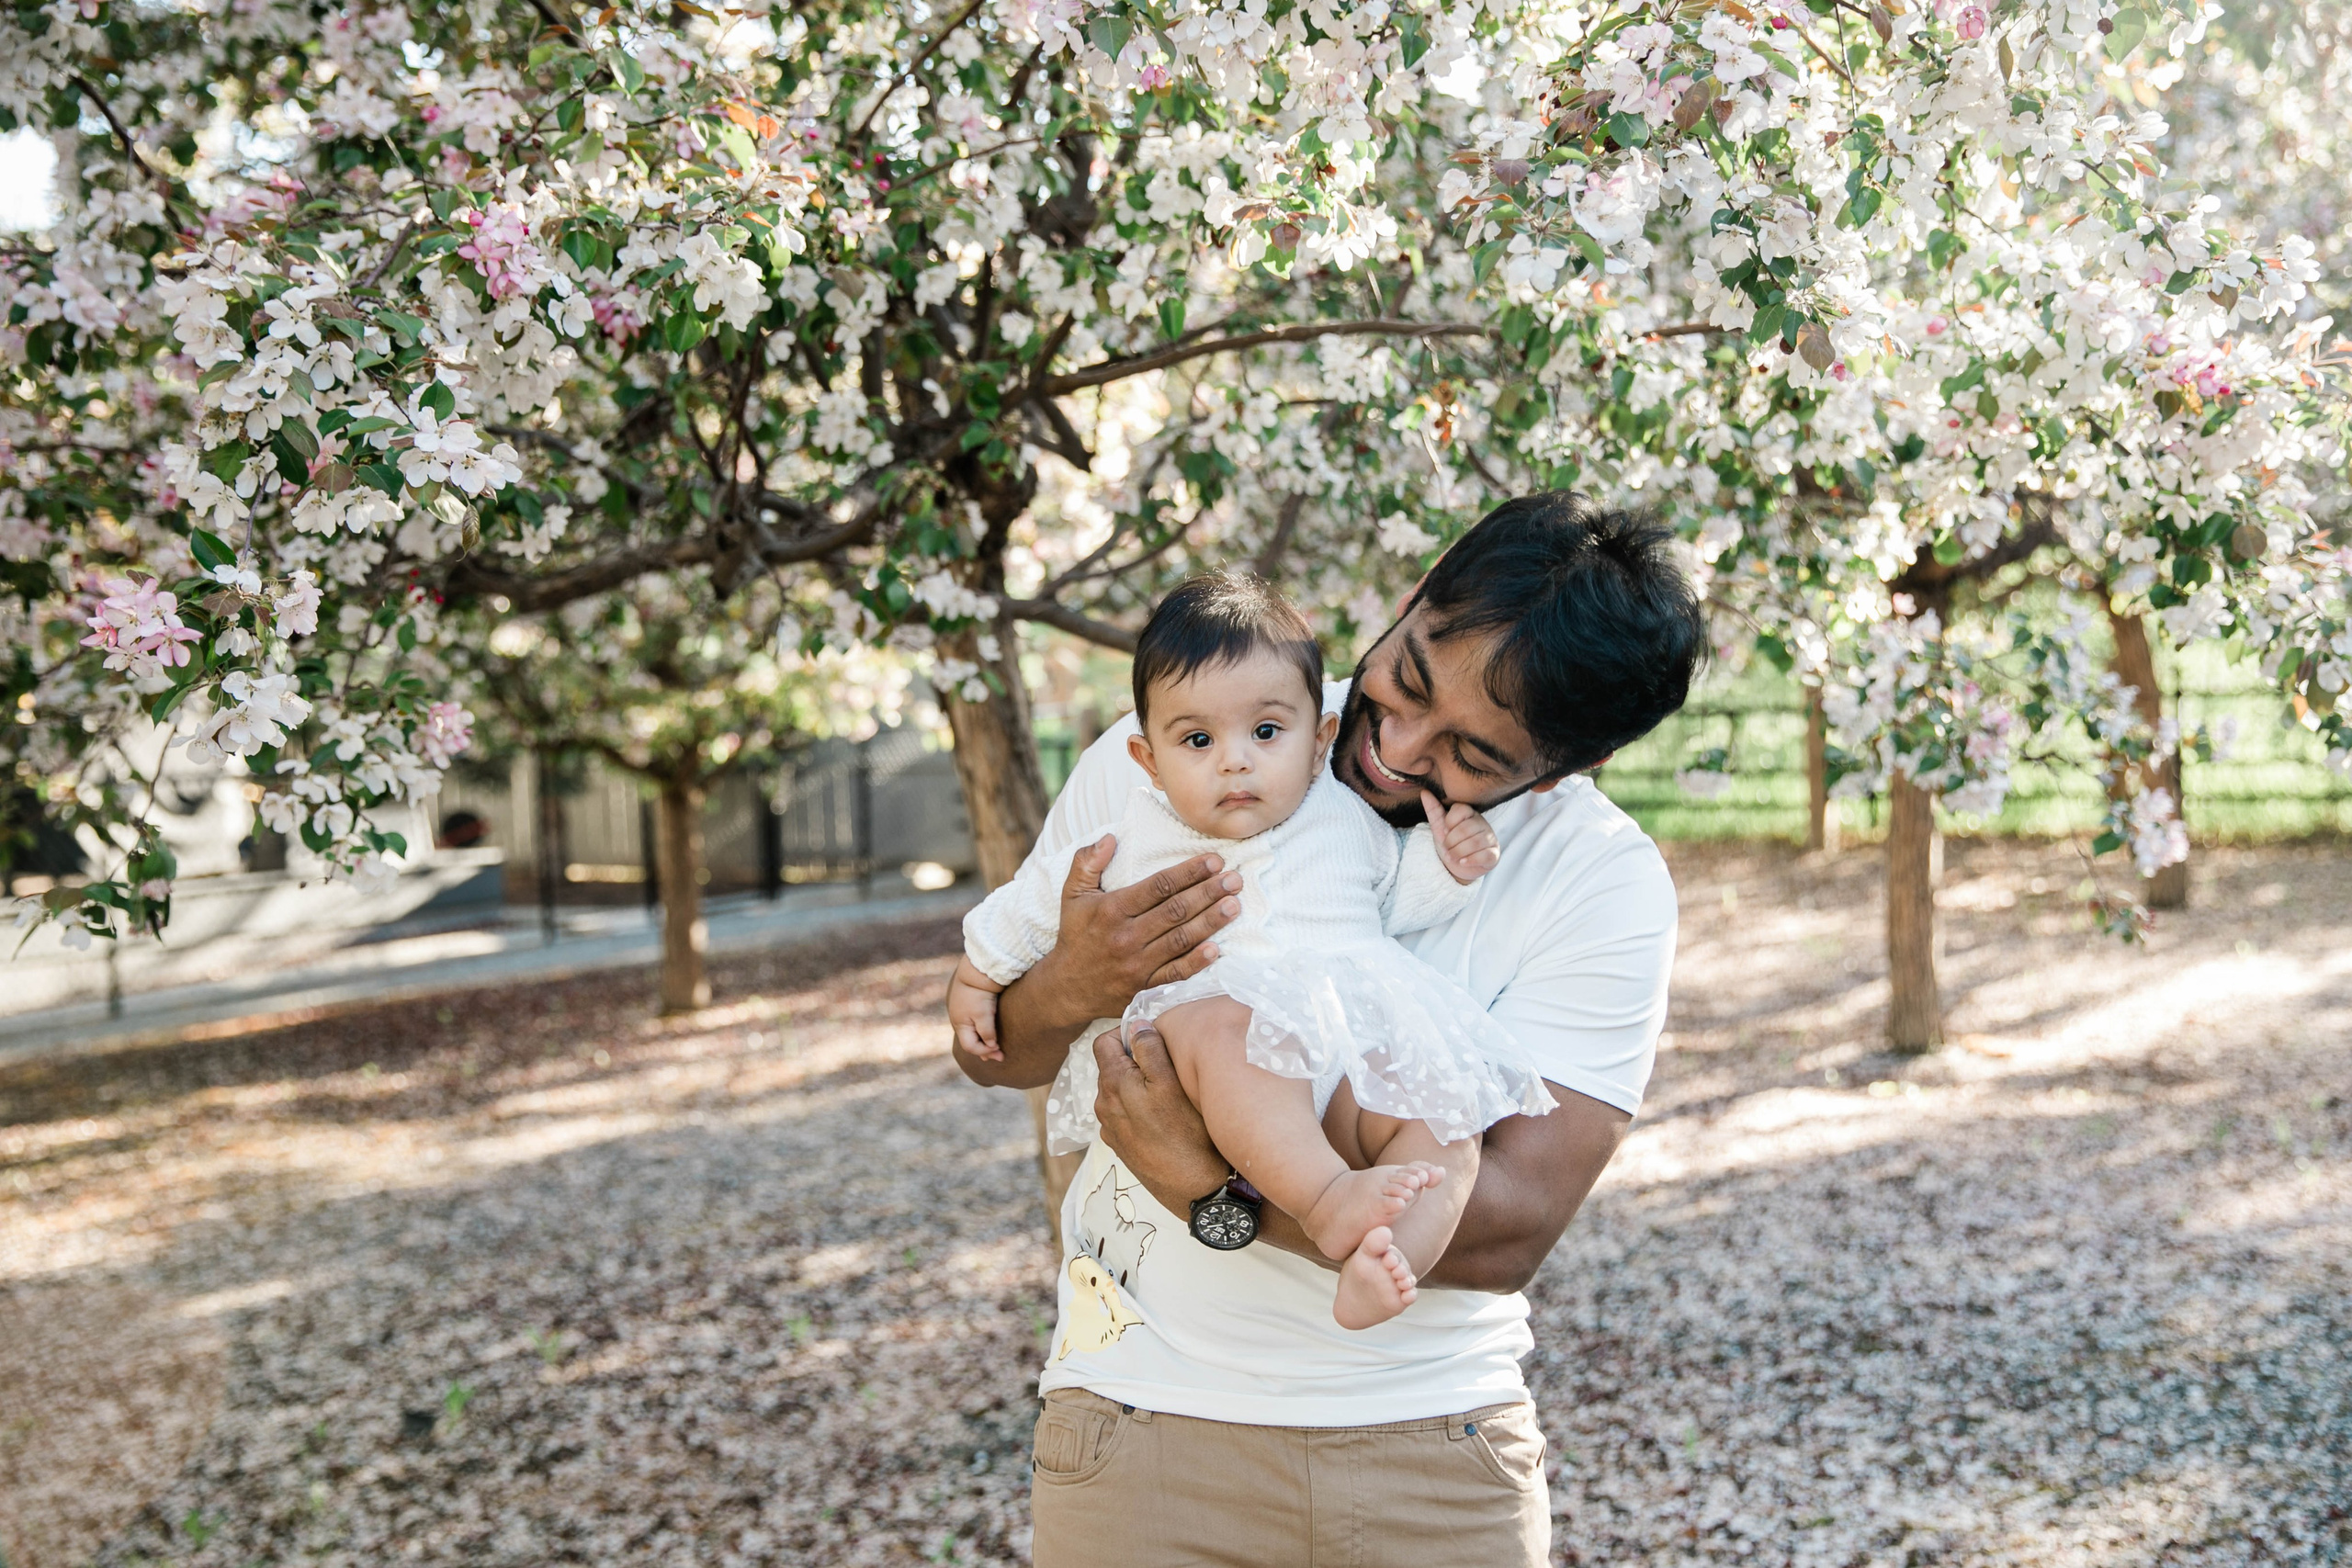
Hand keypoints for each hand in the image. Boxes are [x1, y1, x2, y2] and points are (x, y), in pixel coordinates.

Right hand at [946, 957, 1004, 1061]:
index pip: (970, 1047)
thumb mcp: (983, 1015)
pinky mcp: (969, 1004)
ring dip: (984, 1042)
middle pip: (971, 1041)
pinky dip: (982, 1031)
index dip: (985, 1052)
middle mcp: (959, 1020)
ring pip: (972, 1033)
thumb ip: (986, 1032)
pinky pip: (974, 1023)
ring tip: (994, 1049)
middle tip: (1001, 1057)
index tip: (999, 1051)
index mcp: (960, 1025)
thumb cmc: (978, 994)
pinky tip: (989, 1032)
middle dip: (985, 1051)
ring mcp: (963, 1012)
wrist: (976, 969)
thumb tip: (991, 1046)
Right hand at [1045, 834, 1244, 1020]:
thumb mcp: (1072, 895)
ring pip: (1180, 939)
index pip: (1158, 886)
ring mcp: (1137, 964)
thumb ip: (1087, 863)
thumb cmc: (1075, 936)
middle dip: (1208, 893)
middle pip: (1176, 911)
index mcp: (1113, 909)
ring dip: (1210, 922)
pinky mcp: (1144, 988)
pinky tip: (1216, 949)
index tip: (1215, 861)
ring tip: (1234, 906)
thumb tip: (1110, 838)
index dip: (1188, 872)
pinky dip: (1196, 963)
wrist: (1066, 988)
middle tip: (1235, 880)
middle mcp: (1127, 936)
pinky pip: (1174, 974)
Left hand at [1094, 1020, 1228, 1215]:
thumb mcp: (1172, 1083)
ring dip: (1136, 1084)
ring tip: (1167, 1090)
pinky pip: (1124, 1114)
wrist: (1193, 1191)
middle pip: (1111, 1066)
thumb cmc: (1188, 1135)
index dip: (1126, 1033)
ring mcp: (1110, 1128)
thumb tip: (1137, 1025)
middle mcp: (1103, 1106)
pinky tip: (1163, 1116)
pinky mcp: (1121, 1146)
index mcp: (1112, 1085)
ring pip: (1118, 1091)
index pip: (1103, 1042)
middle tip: (1166, 1063)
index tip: (1153, 1038)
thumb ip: (1150, 1050)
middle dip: (1134, 1059)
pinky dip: (1137, 1107)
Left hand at [1424, 790, 1499, 883]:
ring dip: (1458, 853)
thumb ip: (1433, 810)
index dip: (1449, 823)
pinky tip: (1463, 862)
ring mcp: (1490, 839)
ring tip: (1452, 857)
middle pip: (1466, 828)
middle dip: (1451, 842)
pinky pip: (1486, 855)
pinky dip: (1471, 860)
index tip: (1445, 832)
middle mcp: (1482, 824)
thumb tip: (1424, 792)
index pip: (1461, 810)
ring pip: (1475, 843)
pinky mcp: (1494, 855)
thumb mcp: (1439, 827)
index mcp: (1470, 814)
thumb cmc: (1450, 844)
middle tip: (1447, 849)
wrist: (1456, 867)